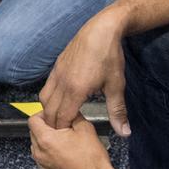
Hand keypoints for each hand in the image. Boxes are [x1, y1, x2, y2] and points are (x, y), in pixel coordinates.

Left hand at [28, 112, 117, 168]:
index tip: (51, 116)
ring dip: (46, 143)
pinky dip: (49, 156)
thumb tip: (67, 109)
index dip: (42, 115)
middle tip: (60, 129)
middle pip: (33, 133)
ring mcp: (42, 166)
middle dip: (45, 128)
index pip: (32, 120)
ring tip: (63, 143)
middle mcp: (40, 154)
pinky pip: (42, 161)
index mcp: (46, 140)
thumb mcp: (85, 128)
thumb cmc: (92, 160)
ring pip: (37, 147)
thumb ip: (72, 114)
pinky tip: (63, 156)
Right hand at [40, 10, 129, 134]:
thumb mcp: (116, 86)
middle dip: (54, 124)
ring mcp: (56, 73)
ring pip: (44, 98)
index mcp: (75, 90)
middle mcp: (61, 82)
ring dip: (49, 111)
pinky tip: (62, 100)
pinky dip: (50, 98)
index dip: (64, 131)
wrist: (101, 29)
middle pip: (49, 111)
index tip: (70, 139)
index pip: (61, 118)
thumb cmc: (109, 56)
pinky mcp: (57, 65)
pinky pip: (47, 86)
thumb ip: (117, 111)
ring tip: (62, 118)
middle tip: (65, 134)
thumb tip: (125, 133)